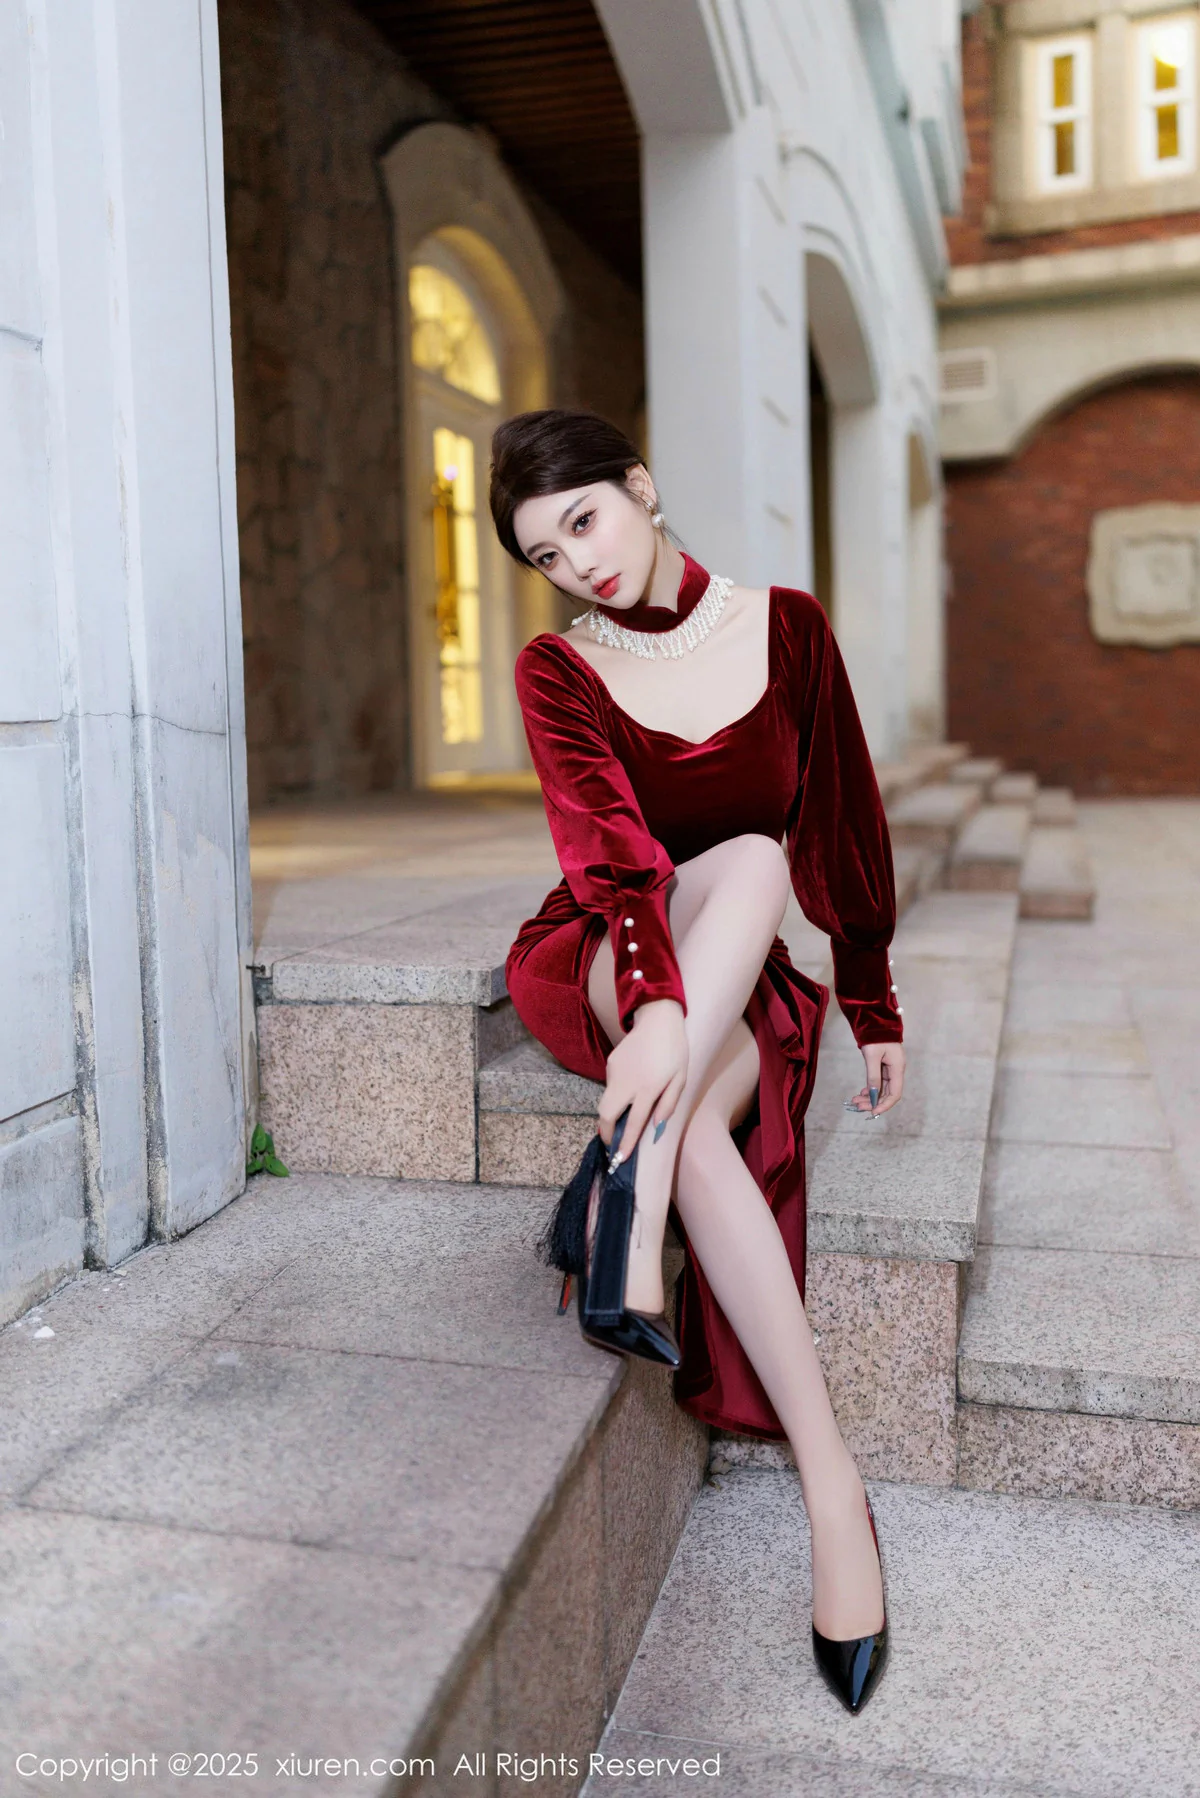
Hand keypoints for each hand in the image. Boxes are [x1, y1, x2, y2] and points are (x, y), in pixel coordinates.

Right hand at [597, 998, 687, 1163]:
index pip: (633, 1123)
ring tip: (626, 1114)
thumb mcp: (680, 1079)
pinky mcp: (610, 1064)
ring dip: (613, 1113)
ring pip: (606, 1101)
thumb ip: (668, 1104)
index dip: (625, 1143)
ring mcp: (616, 1073)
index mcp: (648, 1088)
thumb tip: (655, 1127)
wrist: (657, 1018)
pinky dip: (617, 1094)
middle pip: (607, 1115)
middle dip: (606, 1133)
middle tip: (612, 1143)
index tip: (619, 1159)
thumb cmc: (675, 1051)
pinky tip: (632, 1086)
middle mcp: (627, 1083)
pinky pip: (611, 1086)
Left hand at [845, 1041, 905, 1117]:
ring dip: (870, 1096)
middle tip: (858, 1106)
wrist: (875, 1021)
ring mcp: (890, 1069)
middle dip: (874, 1102)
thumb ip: (873, 1075)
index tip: (872, 1111)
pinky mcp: (884, 1066)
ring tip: (856, 1101)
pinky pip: (879, 1082)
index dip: (885, 1104)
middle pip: (888, 1093)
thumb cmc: (875, 1036)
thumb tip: (872, 1094)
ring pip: (882, 1089)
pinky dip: (871, 1088)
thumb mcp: (872, 1056)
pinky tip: (862, 1093)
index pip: (895, 1093)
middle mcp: (896, 1070)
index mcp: (897, 1068)